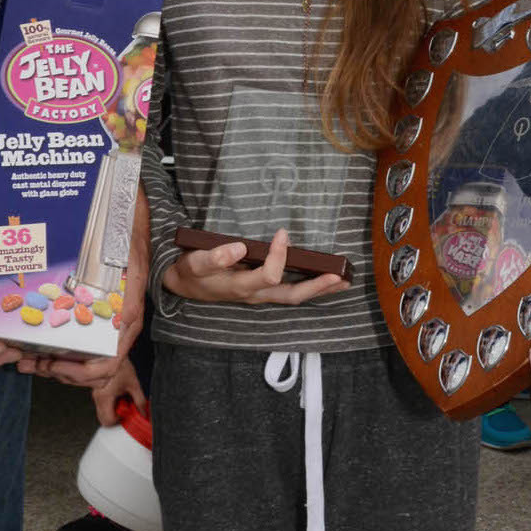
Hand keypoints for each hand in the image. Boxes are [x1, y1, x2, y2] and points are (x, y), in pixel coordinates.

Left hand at [16, 189, 149, 388]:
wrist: (126, 217)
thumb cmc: (127, 240)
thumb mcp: (131, 267)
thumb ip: (128, 297)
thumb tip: (123, 323)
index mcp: (126, 322)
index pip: (107, 365)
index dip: (79, 373)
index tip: (53, 363)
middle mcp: (116, 328)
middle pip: (90, 371)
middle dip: (59, 371)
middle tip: (31, 364)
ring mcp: (103, 324)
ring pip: (80, 361)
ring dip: (53, 365)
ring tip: (27, 360)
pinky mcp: (90, 316)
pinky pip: (74, 344)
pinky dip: (54, 349)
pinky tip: (34, 344)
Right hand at [91, 357, 145, 426]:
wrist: (113, 353)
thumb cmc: (121, 366)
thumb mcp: (134, 384)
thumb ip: (140, 401)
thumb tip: (143, 412)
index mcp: (105, 397)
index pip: (108, 420)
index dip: (119, 420)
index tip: (127, 413)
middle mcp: (98, 397)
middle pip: (103, 418)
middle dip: (115, 417)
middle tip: (125, 408)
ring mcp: (96, 394)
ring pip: (102, 411)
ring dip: (113, 410)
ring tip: (122, 399)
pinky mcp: (97, 390)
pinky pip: (102, 403)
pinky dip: (110, 403)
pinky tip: (118, 394)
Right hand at [163, 227, 348, 305]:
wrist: (186, 286)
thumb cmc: (192, 272)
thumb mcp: (195, 263)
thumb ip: (214, 257)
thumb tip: (238, 248)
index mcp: (240, 287)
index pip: (268, 276)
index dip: (278, 256)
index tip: (282, 233)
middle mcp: (255, 295)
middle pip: (292, 295)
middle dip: (317, 287)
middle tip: (339, 275)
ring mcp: (261, 296)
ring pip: (295, 297)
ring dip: (321, 290)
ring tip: (344, 280)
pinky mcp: (264, 292)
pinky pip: (292, 293)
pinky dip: (313, 288)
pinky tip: (327, 280)